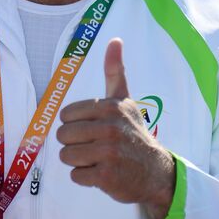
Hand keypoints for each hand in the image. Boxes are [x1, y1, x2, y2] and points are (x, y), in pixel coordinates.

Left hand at [56, 39, 174, 218]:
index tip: (95, 130)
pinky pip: (75, 175)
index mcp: (110, 108)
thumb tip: (115, 39)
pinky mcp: (106, 176)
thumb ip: (115, 72)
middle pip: (62, 136)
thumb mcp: (125, 101)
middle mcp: (110, 128)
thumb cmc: (133, 134)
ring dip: (79, 161)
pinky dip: (86, 178)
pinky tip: (103, 174)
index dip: (76, 125)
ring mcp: (108, 153)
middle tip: (96, 147)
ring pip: (66, 156)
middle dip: (75, 144)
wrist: (155, 172)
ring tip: (99, 160)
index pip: (65, 116)